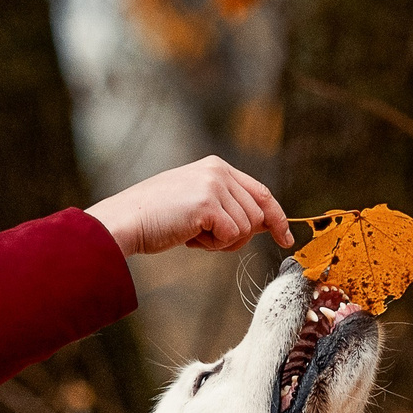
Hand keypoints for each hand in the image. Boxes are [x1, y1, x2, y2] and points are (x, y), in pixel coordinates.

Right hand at [87, 157, 292, 255]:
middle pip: (256, 216)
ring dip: (221, 242)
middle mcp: (219, 170)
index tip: (285, 238)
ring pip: (245, 229)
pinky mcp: (208, 204)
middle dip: (236, 237)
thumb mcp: (197, 201)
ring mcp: (214, 185)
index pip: (261, 193)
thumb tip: (264, 223)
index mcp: (217, 166)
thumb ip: (228, 205)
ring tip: (192, 233)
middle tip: (204, 236)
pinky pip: (231, 236)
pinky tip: (189, 236)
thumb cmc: (157, 217)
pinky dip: (212, 245)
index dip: (277, 218)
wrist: (127, 220)